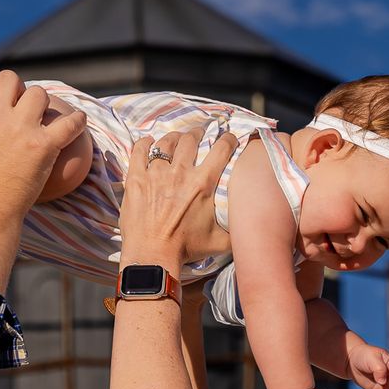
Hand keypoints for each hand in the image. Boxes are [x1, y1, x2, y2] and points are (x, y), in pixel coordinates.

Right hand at [0, 69, 87, 217]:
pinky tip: (77, 122)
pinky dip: (76, 121)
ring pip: (38, 93)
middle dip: (15, 89)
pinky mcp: (45, 145)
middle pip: (10, 78)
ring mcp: (22, 129)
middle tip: (19, 107)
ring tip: (41, 119)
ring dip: (40, 104)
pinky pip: (69, 122)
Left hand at [118, 128, 236, 266]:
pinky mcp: (136, 179)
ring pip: (166, 142)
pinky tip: (148, 142)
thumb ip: (238, 230)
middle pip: (191, 139)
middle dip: (198, 133)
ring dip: (174, 138)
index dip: (228, 139)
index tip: (229, 138)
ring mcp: (155, 173)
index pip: (221, 149)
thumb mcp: (220, 241)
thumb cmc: (186, 249)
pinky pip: (139, 151)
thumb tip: (252, 227)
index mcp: (203, 183)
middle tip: (199, 135)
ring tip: (176, 139)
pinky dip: (144, 143)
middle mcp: (180, 173)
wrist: (153, 255)